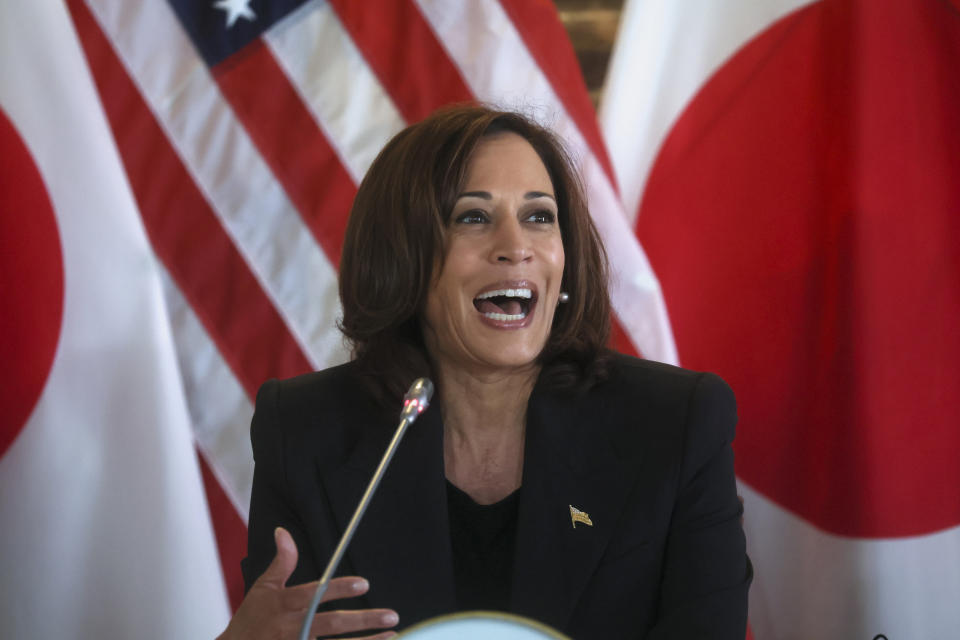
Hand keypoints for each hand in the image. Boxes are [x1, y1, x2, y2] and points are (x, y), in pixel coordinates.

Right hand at [218, 527, 398, 639]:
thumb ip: (281, 562)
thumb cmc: (250, 620)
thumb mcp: (263, 588)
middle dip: (363, 621)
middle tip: (391, 615)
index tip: (364, 584)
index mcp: (284, 605)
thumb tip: (284, 531)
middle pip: (331, 625)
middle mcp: (292, 629)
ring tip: (391, 636)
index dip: (338, 589)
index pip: (315, 595)